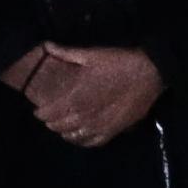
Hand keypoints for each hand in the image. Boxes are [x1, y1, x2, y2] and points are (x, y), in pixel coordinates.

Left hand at [7, 43, 156, 146]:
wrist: (149, 74)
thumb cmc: (118, 63)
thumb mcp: (91, 55)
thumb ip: (66, 53)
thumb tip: (46, 45)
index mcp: (75, 98)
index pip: (49, 113)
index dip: (40, 113)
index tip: (38, 110)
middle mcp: (84, 117)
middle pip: (59, 126)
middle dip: (51, 122)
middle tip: (49, 116)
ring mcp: (99, 126)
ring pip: (73, 137)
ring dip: (64, 132)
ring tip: (62, 126)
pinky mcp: (113, 131)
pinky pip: (92, 142)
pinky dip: (82, 141)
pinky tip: (80, 136)